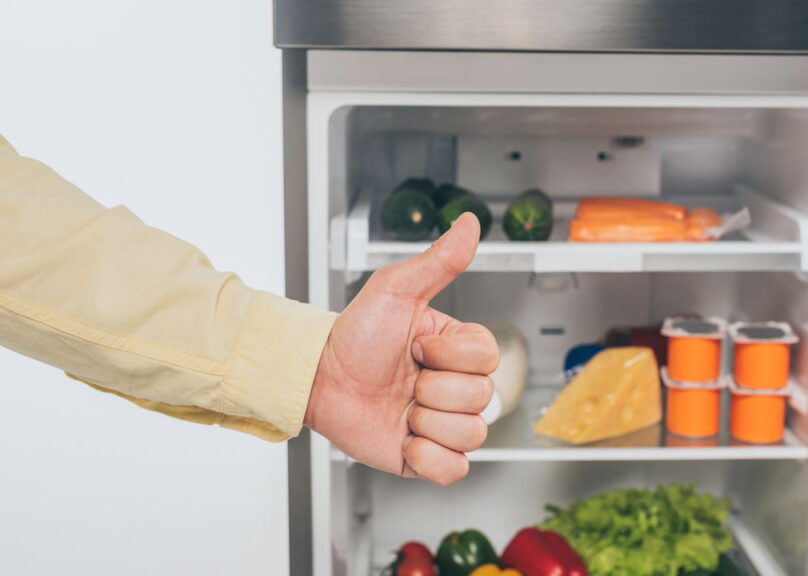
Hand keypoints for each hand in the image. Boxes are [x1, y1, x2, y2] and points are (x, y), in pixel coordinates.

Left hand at [304, 213, 498, 485]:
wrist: (317, 379)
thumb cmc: (355, 334)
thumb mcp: (395, 289)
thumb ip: (438, 261)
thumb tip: (469, 223)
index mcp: (458, 350)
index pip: (488, 360)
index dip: (448, 356)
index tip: (415, 346)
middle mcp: (457, 388)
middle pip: (481, 400)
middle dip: (433, 389)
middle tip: (404, 378)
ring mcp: (444, 425)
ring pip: (471, 436)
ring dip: (428, 423)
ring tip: (401, 409)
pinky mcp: (428, 459)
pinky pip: (454, 470)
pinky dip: (428, 459)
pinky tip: (404, 439)